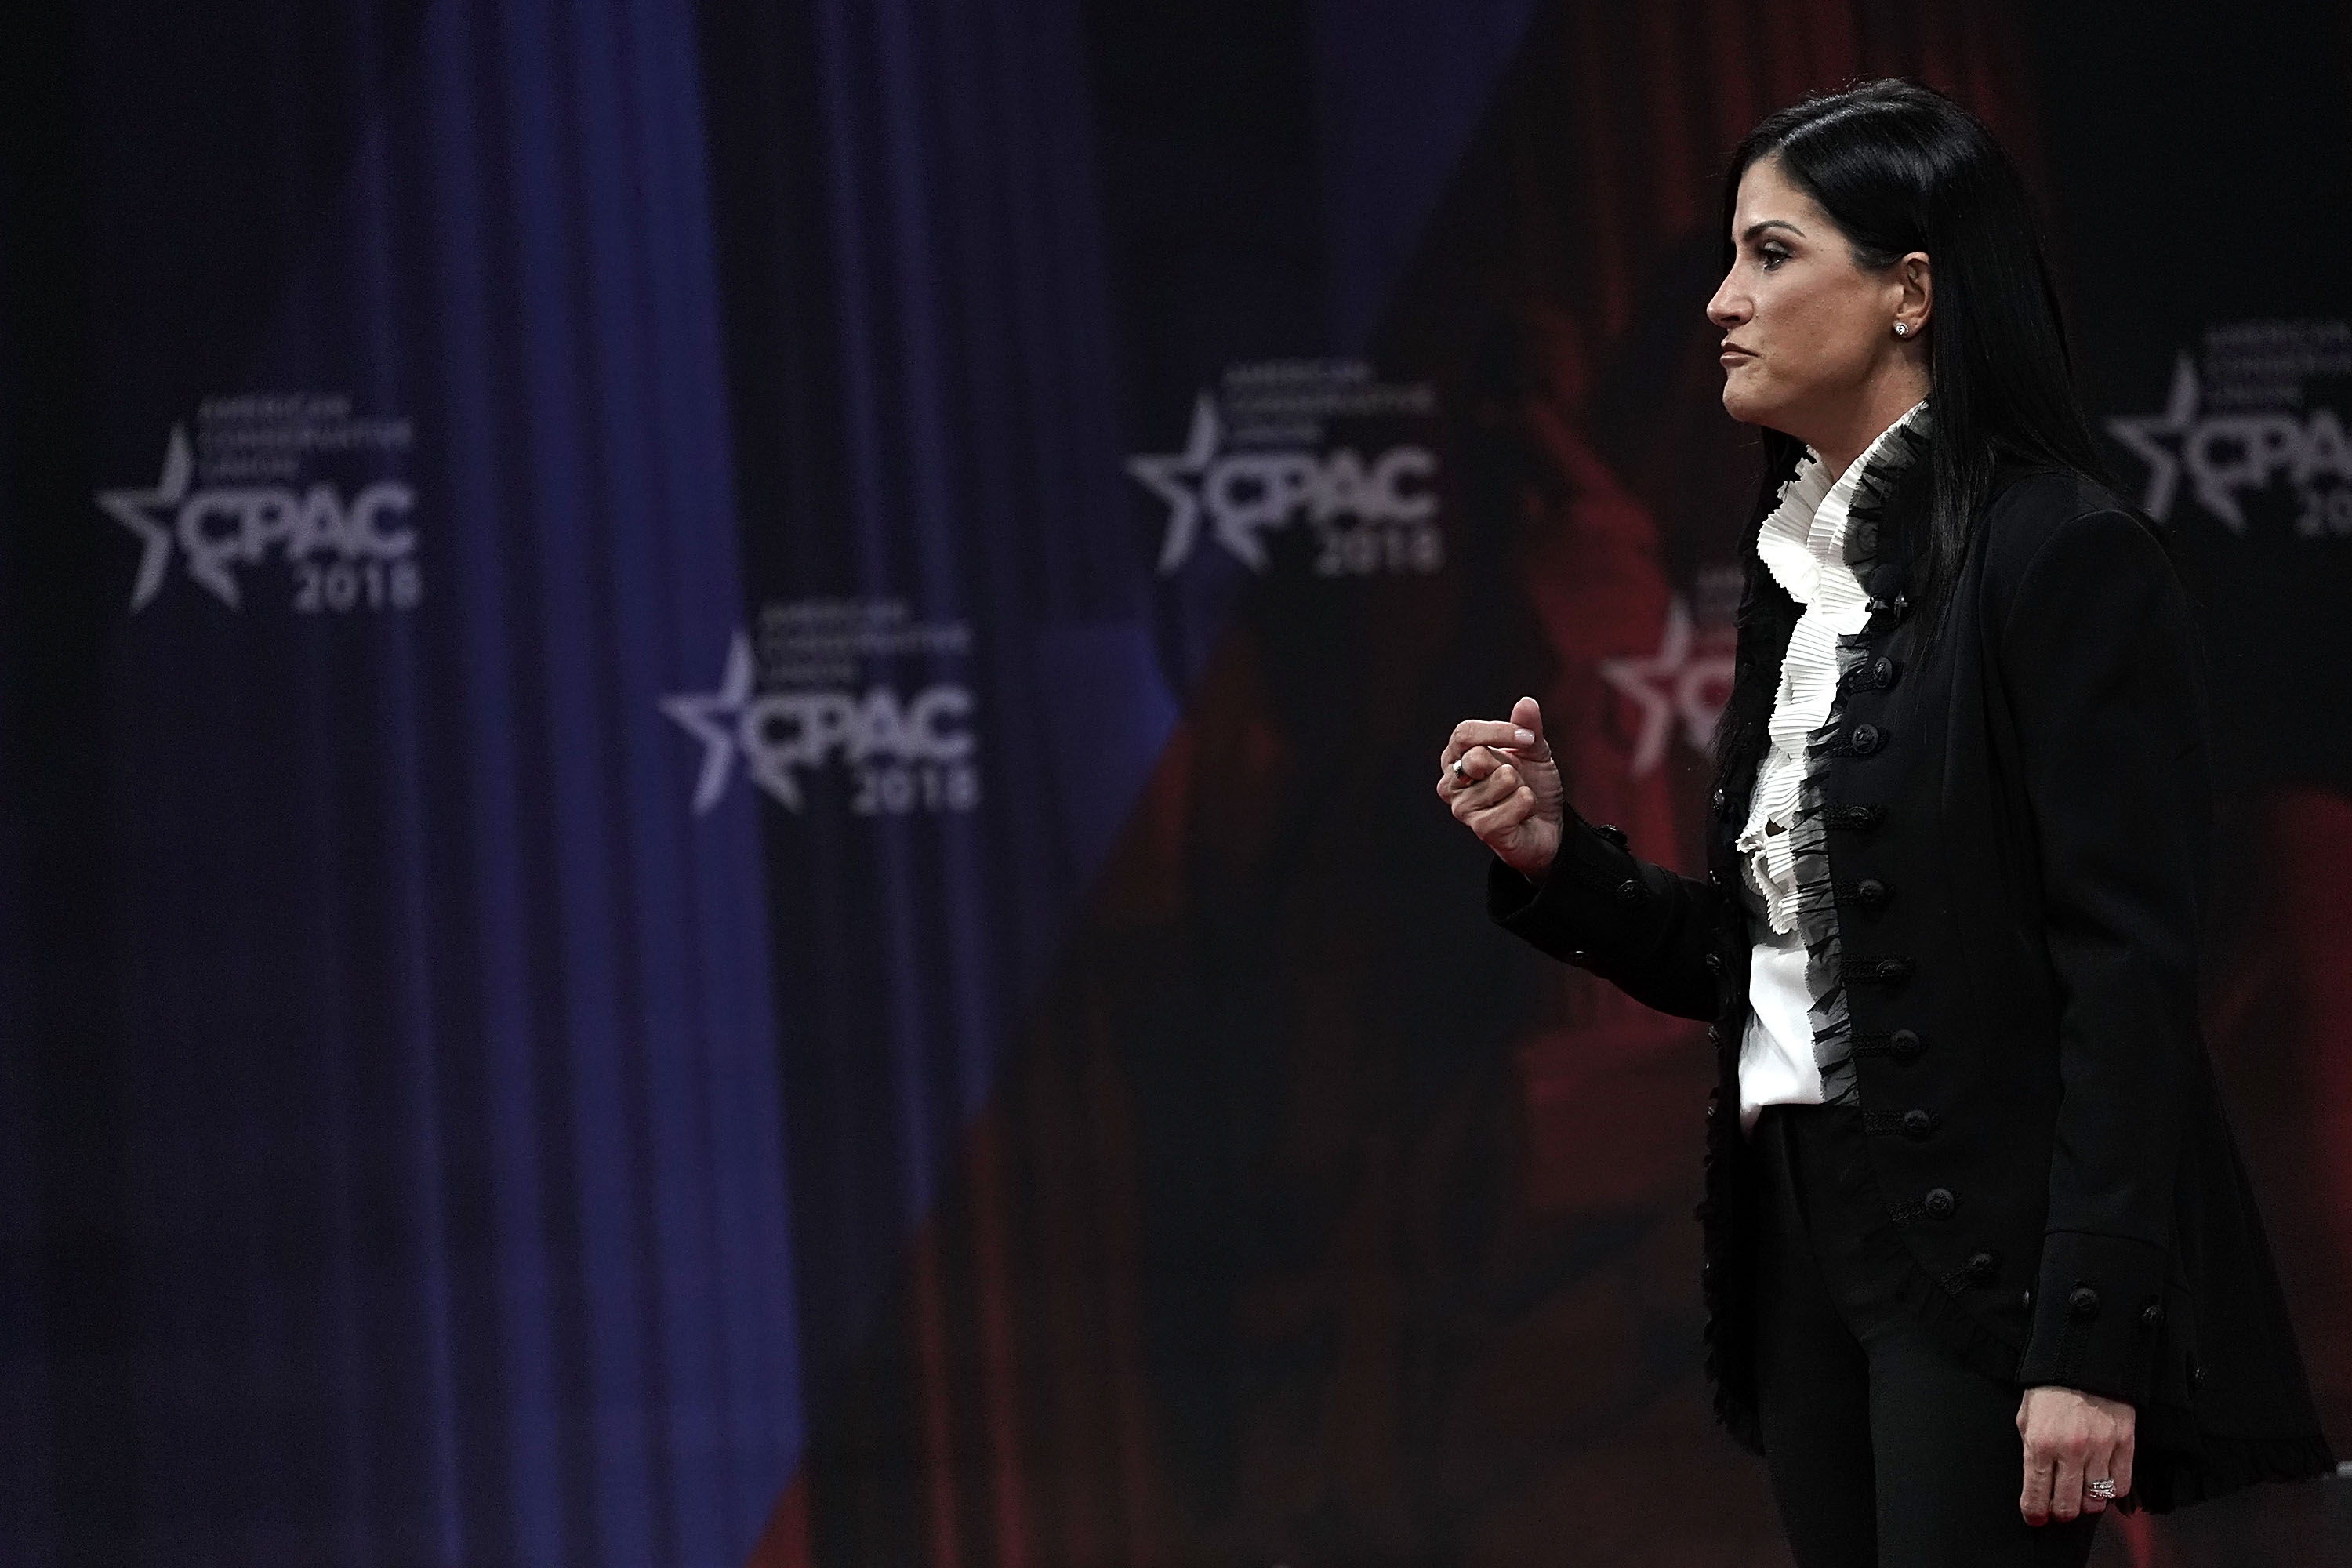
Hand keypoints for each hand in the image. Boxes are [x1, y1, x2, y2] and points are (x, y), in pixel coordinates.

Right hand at [1437, 696, 1565, 879]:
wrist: (1547, 825)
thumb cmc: (1532, 784)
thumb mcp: (1534, 751)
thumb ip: (1528, 727)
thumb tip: (1525, 703)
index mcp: (1457, 757)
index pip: (1464, 733)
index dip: (1499, 732)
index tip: (1528, 738)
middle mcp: (1451, 782)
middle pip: (1476, 756)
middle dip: (1511, 764)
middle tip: (1516, 778)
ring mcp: (1463, 808)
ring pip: (1501, 780)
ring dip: (1522, 787)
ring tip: (1517, 797)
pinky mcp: (1481, 829)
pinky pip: (1514, 804)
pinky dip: (1527, 805)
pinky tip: (1522, 813)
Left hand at [2018, 1384, 2134, 1524]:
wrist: (2084, 1360)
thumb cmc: (2049, 1388)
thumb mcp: (2027, 1416)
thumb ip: (2029, 1449)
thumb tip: (2035, 1481)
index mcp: (2040, 1443)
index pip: (2036, 1494)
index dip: (2034, 1514)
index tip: (2035, 1518)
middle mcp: (2070, 1451)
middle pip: (2068, 1505)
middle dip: (2060, 1513)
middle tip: (2058, 1509)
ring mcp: (2100, 1449)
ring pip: (2096, 1500)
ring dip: (2086, 1502)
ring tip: (2081, 1493)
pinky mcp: (2125, 1444)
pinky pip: (2121, 1485)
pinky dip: (2112, 1491)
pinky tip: (2102, 1482)